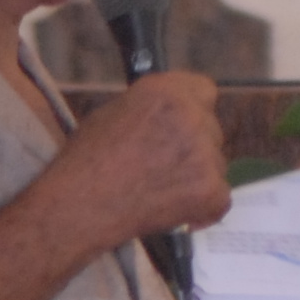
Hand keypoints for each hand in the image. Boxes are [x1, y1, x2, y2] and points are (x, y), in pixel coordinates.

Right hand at [47, 72, 229, 247]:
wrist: (79, 207)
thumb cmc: (86, 162)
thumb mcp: (114, 112)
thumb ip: (151, 107)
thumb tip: (168, 113)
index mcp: (165, 92)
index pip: (203, 88)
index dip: (193, 107)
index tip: (185, 122)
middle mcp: (191, 117)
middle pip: (210, 128)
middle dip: (193, 145)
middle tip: (164, 164)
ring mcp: (205, 155)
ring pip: (216, 162)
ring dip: (197, 175)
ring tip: (160, 189)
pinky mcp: (211, 190)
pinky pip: (220, 196)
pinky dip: (203, 207)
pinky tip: (177, 210)